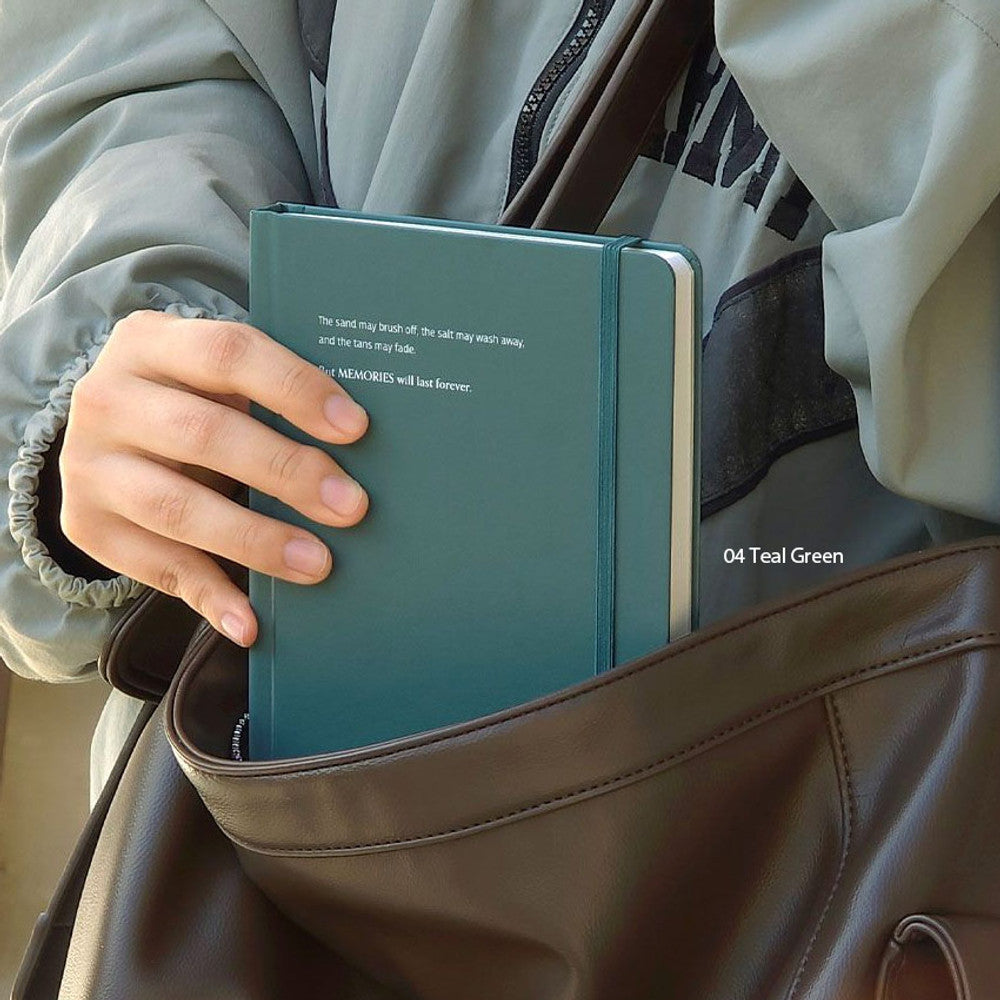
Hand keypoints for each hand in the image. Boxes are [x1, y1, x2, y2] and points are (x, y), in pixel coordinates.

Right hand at [59, 309, 369, 646]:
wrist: (106, 431)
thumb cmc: (190, 398)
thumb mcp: (215, 376)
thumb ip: (269, 390)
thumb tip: (360, 437)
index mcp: (152, 342)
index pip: (228, 353)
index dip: (294, 388)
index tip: (355, 428)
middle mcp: (108, 399)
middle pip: (205, 434)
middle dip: (286, 471)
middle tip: (351, 505)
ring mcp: (89, 466)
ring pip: (177, 507)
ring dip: (255, 540)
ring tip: (318, 564)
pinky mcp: (88, 526)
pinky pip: (156, 567)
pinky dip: (209, 596)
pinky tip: (251, 622)